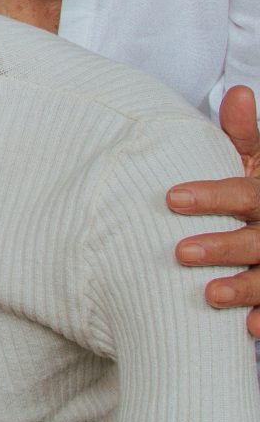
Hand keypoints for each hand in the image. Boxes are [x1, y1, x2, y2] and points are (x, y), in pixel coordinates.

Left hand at [168, 84, 259, 337]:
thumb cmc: (258, 192)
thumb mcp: (257, 162)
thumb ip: (243, 134)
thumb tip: (237, 90)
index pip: (246, 194)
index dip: (212, 196)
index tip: (171, 199)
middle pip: (258, 240)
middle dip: (223, 246)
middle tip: (179, 252)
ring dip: (244, 287)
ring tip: (207, 294)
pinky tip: (250, 330)